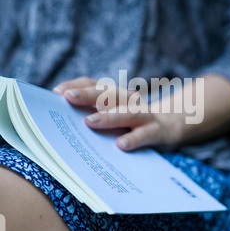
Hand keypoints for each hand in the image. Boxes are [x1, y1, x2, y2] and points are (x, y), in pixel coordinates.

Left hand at [53, 76, 184, 151]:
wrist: (169, 127)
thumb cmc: (132, 123)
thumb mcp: (114, 115)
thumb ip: (94, 113)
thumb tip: (63, 119)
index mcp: (116, 95)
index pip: (95, 85)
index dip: (77, 86)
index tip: (57, 92)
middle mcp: (130, 100)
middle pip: (108, 94)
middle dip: (87, 95)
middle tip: (68, 98)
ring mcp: (145, 115)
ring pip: (127, 112)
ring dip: (109, 116)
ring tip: (90, 122)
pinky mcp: (157, 131)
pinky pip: (146, 134)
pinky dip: (134, 138)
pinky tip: (122, 145)